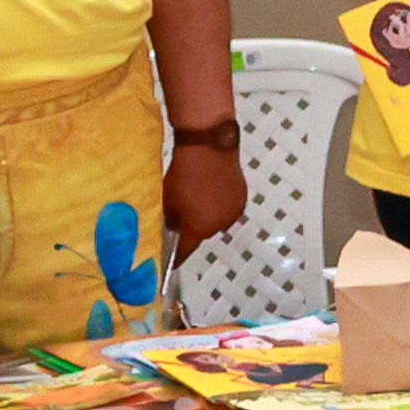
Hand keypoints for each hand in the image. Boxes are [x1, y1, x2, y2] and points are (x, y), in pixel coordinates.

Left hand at [162, 136, 248, 257]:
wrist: (209, 147)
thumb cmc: (184, 173)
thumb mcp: (168, 199)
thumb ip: (172, 220)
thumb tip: (175, 227)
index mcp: (198, 228)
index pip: (185, 251)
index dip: (176, 257)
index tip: (171, 263)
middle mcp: (219, 225)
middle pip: (203, 234)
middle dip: (193, 228)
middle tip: (182, 214)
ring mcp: (232, 212)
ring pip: (217, 221)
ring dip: (208, 215)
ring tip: (197, 198)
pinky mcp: (241, 198)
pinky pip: (227, 208)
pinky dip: (219, 204)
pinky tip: (210, 190)